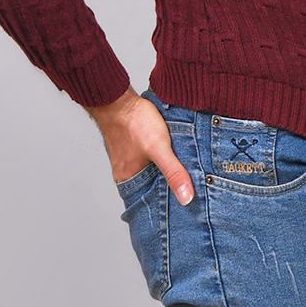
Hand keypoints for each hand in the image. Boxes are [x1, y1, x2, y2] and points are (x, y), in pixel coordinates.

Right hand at [87, 89, 194, 204]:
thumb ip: (173, 172)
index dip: (165, 205)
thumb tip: (186, 198)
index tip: (182, 207)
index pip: (148, 202)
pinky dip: (156, 159)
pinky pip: (145, 159)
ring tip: (179, 172)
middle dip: (166, 188)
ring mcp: (126, 158)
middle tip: (186, 189)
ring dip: (161, 171)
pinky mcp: (130, 146)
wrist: (119, 99)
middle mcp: (125, 172)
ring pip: (147, 171)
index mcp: (129, 179)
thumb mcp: (160, 148)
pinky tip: (166, 154)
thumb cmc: (135, 122)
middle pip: (149, 186)